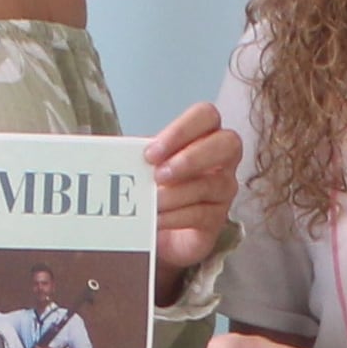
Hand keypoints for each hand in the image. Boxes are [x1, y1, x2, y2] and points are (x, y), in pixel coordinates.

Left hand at [145, 100, 241, 302]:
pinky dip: (174, 216)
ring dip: (174, 194)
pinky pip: (201, 213)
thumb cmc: (155, 188)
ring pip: (209, 184)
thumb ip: (142, 156)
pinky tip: (156, 220)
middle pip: (227, 144)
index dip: (181, 131)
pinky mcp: (218, 218)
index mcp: (203, 136)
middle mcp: (222, 159)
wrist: (158, 230)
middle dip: (190, 159)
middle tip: (158, 175)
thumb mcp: (146, 167)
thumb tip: (119, 153)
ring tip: (150, 203)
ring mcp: (224, 189)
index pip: (206, 116)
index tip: (151, 153)